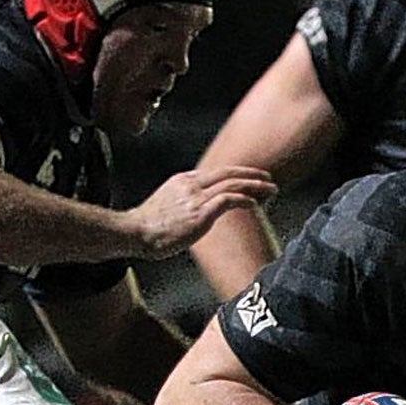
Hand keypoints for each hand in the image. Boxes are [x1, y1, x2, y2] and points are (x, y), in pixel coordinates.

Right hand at [124, 166, 277, 259]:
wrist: (134, 232)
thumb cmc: (148, 227)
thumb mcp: (168, 206)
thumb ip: (185, 204)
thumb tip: (197, 214)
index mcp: (184, 180)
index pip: (216, 173)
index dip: (237, 174)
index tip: (250, 179)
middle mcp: (192, 184)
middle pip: (229, 172)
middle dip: (252, 174)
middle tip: (268, 178)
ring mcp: (196, 197)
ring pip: (233, 183)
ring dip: (256, 186)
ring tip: (271, 189)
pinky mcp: (200, 213)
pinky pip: (229, 200)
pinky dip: (245, 199)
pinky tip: (255, 204)